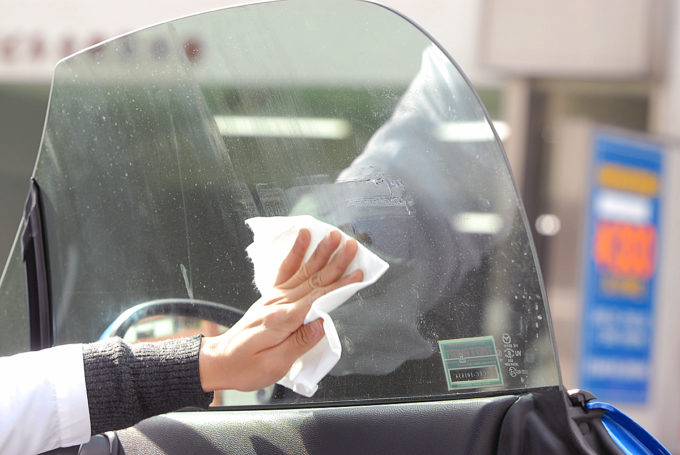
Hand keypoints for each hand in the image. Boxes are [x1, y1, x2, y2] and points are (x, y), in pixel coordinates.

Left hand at [199, 229, 362, 391]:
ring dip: (321, 252)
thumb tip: (323, 323)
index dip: (340, 285)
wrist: (219, 361)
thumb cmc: (246, 367)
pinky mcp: (271, 297)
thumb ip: (299, 342)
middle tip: (352, 245)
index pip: (318, 299)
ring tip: (334, 236)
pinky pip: (286, 269)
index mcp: (283, 320)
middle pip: (314, 279)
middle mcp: (279, 304)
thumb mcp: (274, 365)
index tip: (358, 273)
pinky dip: (296, 252)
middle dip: (335, 261)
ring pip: (303, 270)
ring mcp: (274, 298)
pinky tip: (303, 237)